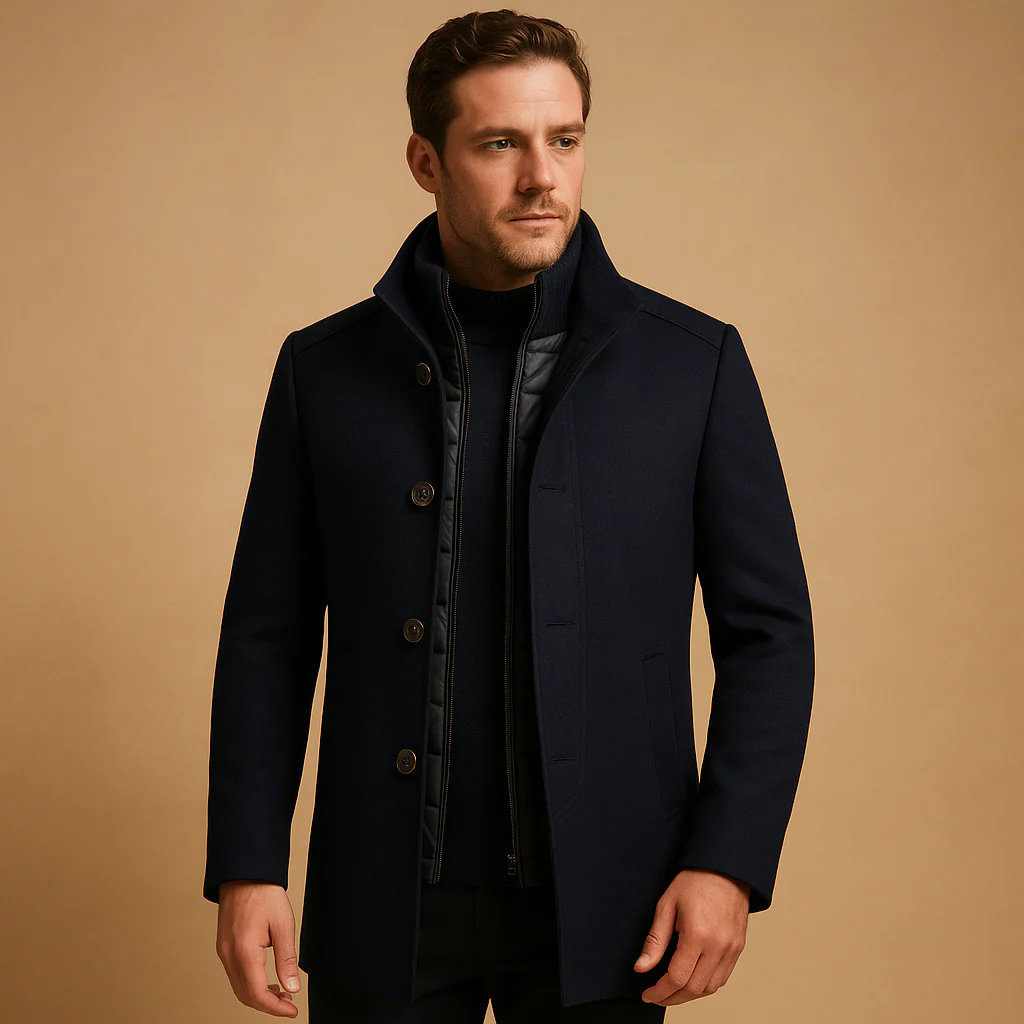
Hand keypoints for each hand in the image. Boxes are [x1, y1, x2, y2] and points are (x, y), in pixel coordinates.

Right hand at [216, 881, 301, 1016]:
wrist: (244, 873)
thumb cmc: (264, 894)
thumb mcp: (283, 926)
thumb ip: (287, 960)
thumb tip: (292, 987)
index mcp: (244, 952)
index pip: (257, 994)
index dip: (275, 1008)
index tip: (292, 1011)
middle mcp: (229, 955)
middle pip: (245, 995)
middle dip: (267, 1004)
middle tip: (289, 1003)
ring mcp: (223, 952)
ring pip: (239, 987)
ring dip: (258, 995)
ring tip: (281, 992)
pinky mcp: (224, 946)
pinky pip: (235, 974)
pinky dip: (250, 983)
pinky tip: (266, 978)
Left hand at [633, 868, 749, 1005]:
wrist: (725, 867)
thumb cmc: (695, 880)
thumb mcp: (667, 904)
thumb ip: (655, 940)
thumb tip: (642, 967)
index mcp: (697, 935)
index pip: (677, 978)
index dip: (660, 992)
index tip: (648, 994)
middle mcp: (718, 946)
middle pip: (694, 989)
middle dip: (672, 998)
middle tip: (657, 997)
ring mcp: (731, 949)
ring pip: (710, 988)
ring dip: (690, 995)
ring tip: (672, 992)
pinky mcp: (738, 948)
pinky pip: (722, 977)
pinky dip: (706, 985)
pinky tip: (692, 981)